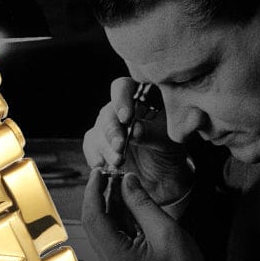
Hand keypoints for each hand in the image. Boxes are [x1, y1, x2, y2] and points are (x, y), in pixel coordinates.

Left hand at [81, 169, 224, 260]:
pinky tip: (126, 199)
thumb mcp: (164, 230)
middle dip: (98, 195)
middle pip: (94, 222)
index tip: (97, 173)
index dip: (93, 192)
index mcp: (116, 255)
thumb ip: (142, 204)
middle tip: (108, 173)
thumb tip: (126, 181)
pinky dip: (118, 215)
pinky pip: (114, 233)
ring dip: (108, 203)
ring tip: (118, 181)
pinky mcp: (122, 260)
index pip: (93, 218)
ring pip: (103, 226)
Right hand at [82, 78, 192, 206]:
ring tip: (118, 162)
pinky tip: (101, 164)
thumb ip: (152, 133)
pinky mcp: (99, 143)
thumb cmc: (169, 149)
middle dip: (113, 131)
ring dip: (105, 147)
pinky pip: (90, 145)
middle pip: (108, 112)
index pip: (123, 88)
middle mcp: (119, 108)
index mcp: (139, 96)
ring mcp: (107, 125)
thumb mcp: (167, 141)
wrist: (163, 173)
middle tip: (120, 146)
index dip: (121, 100)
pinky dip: (94, 155)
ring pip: (98, 131)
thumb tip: (135, 130)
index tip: (126, 118)